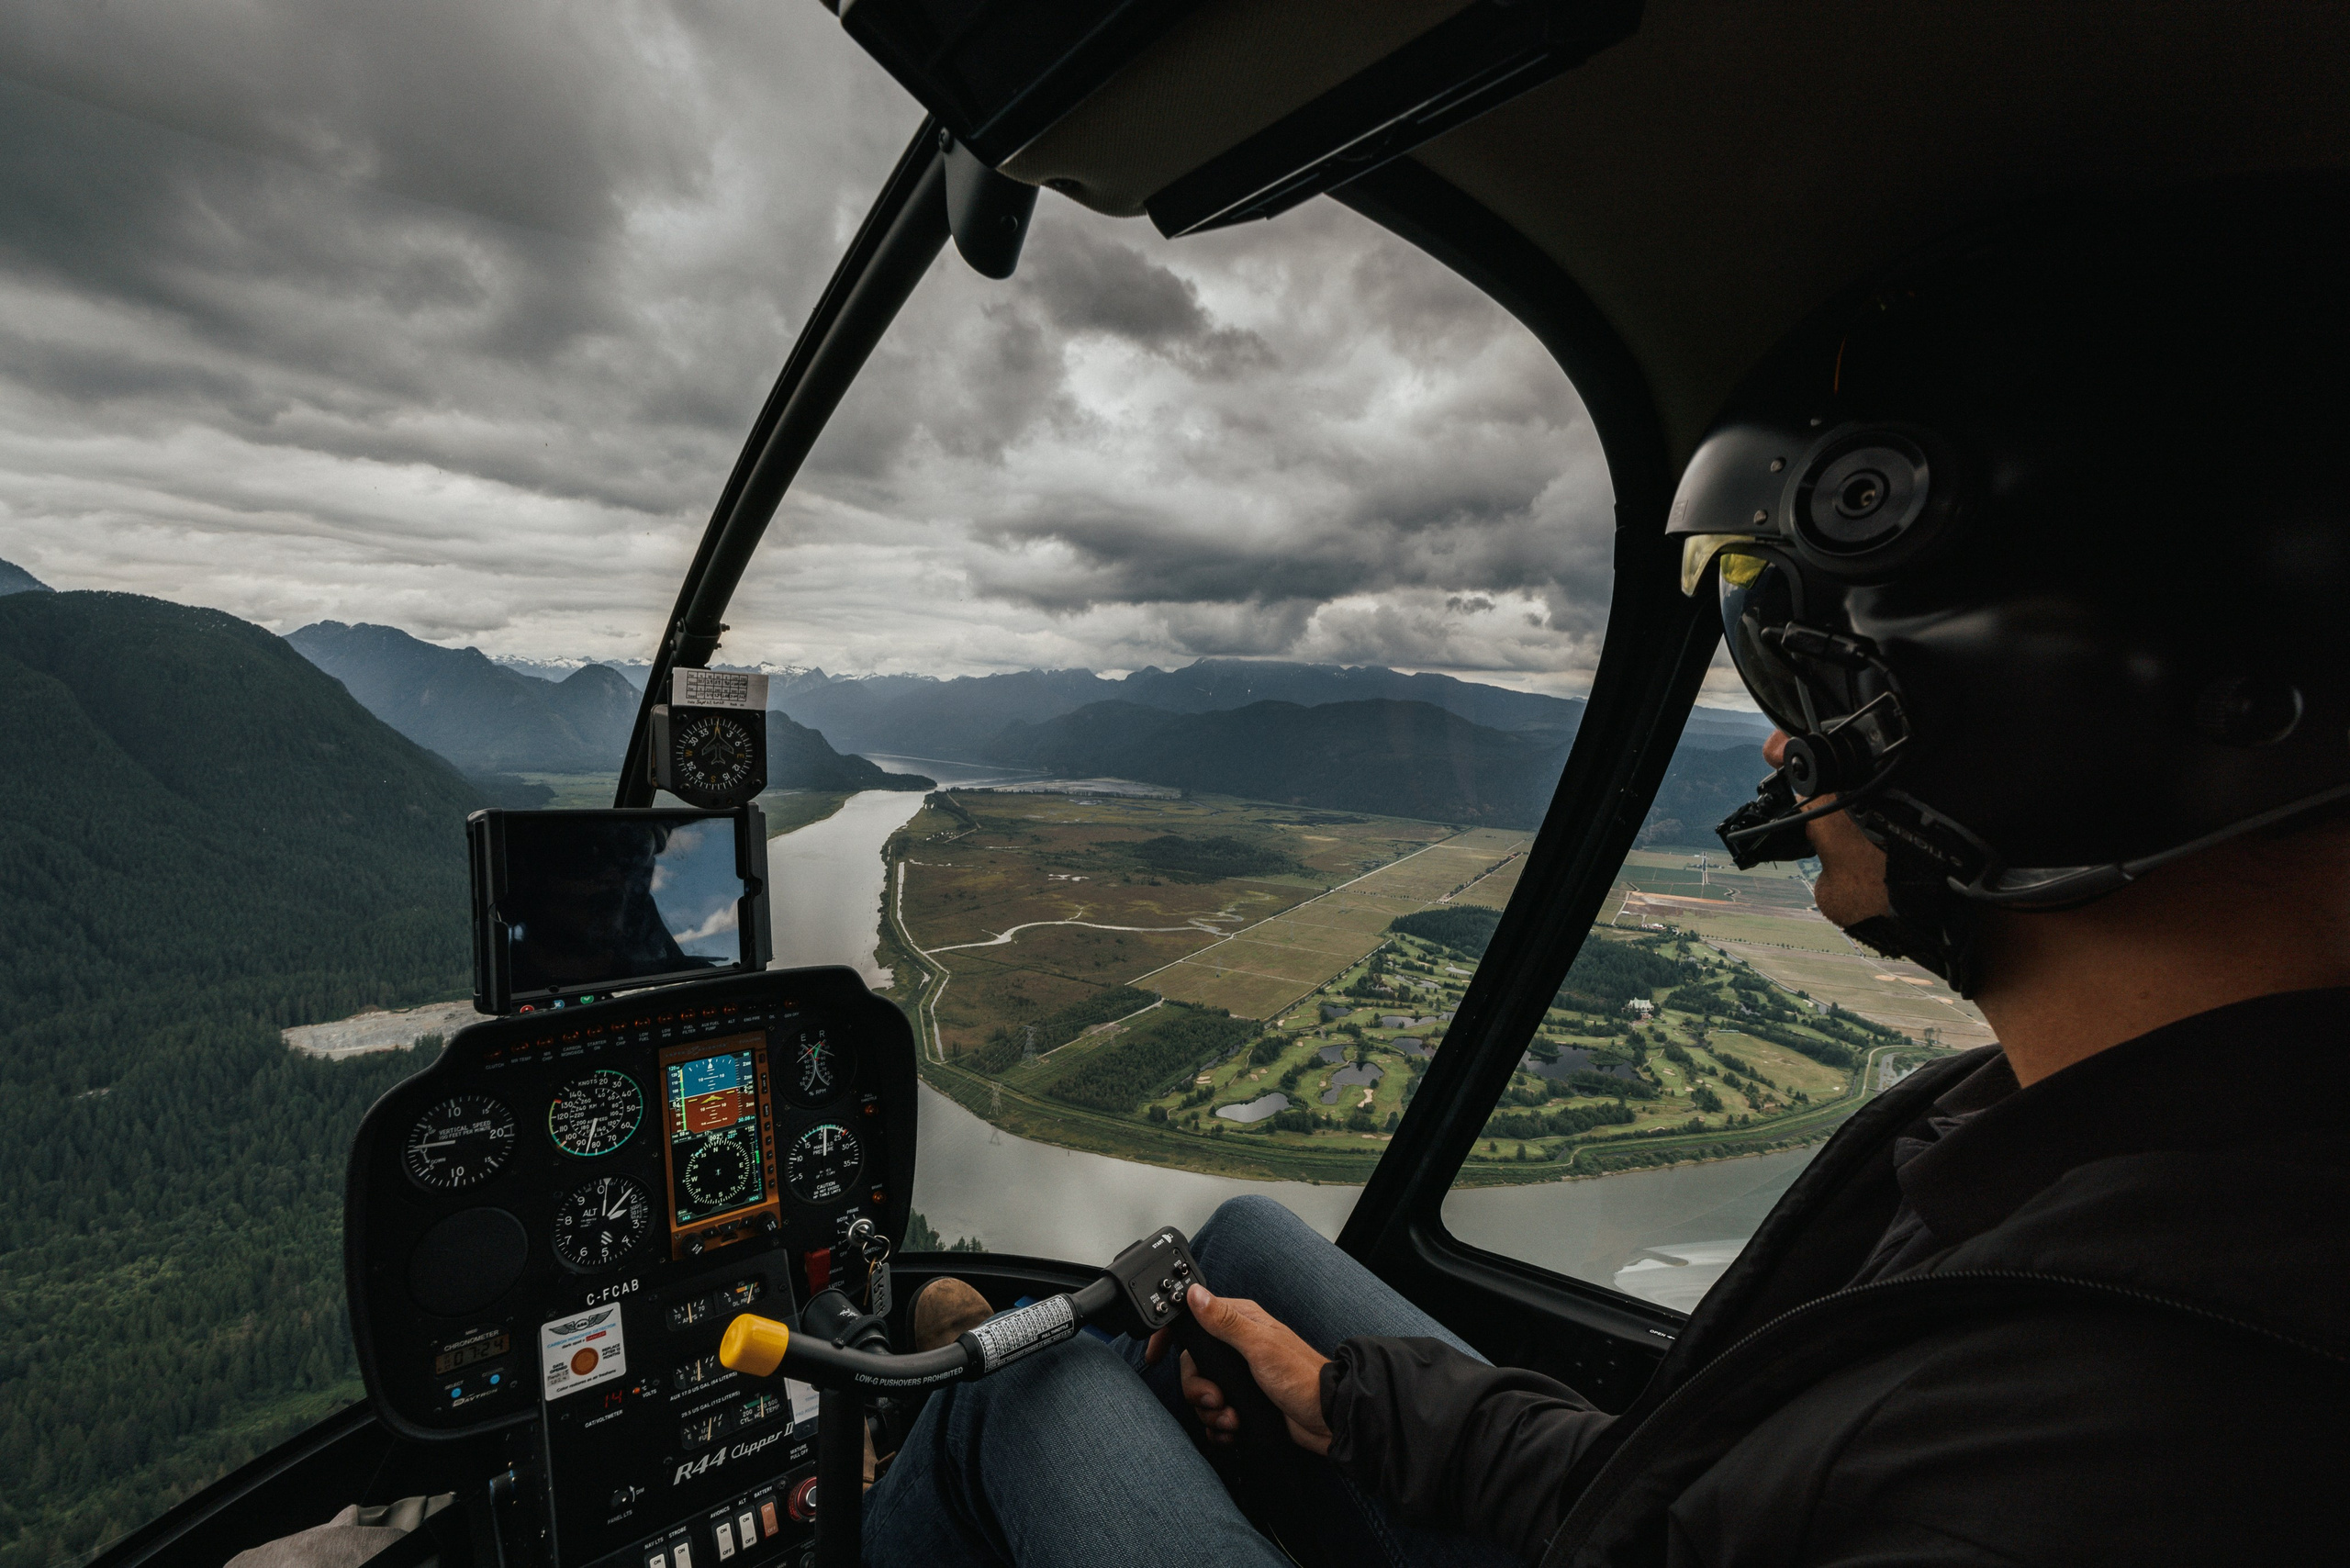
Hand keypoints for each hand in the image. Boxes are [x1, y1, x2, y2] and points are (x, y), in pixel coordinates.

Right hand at [1145, 1285, 1331, 1454]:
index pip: (1193, 1321)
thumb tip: (1195, 1294)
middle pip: (1192, 1366)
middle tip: (1216, 1400)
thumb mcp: (1260, 1346)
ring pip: (1202, 1394)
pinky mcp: (1244, 1403)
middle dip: (1198, 1389)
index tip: (1154, 1354)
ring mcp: (1239, 1377)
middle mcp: (1237, 1348)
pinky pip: (1215, 1417)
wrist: (1327, 1420)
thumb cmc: (1301, 1377)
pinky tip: (1235, 1430)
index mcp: (1239, 1324)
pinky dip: (1220, 1428)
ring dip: (1212, 1413)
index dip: (1170, 1337)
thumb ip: (1225, 1321)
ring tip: (1232, 1419)